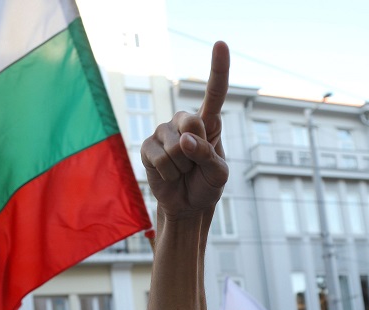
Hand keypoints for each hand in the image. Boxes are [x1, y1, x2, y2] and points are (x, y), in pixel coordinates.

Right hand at [141, 42, 228, 220]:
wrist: (187, 206)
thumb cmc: (207, 185)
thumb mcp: (218, 174)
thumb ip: (207, 155)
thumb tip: (185, 140)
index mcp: (209, 123)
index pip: (215, 93)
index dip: (218, 69)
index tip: (220, 44)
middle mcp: (185, 122)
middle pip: (191, 122)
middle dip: (196, 150)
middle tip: (195, 164)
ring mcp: (164, 132)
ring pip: (175, 146)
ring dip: (181, 167)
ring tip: (183, 172)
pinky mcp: (148, 147)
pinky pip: (159, 157)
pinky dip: (167, 172)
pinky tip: (169, 174)